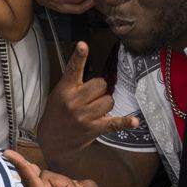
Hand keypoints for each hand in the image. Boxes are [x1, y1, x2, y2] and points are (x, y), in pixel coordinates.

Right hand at [35, 42, 137, 160]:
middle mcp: (74, 101)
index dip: (79, 56)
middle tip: (90, 98)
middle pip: (100, 84)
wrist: (52, 141)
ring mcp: (84, 116)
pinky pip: (114, 123)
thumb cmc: (57, 114)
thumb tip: (97, 79)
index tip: (83, 45)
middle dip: (99, 90)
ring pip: (109, 100)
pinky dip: (125, 122)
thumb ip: (74, 83)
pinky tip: (134, 121)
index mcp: (64, 90)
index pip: (73, 69)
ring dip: (105, 104)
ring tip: (94, 111)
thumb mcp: (58, 94)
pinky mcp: (93, 128)